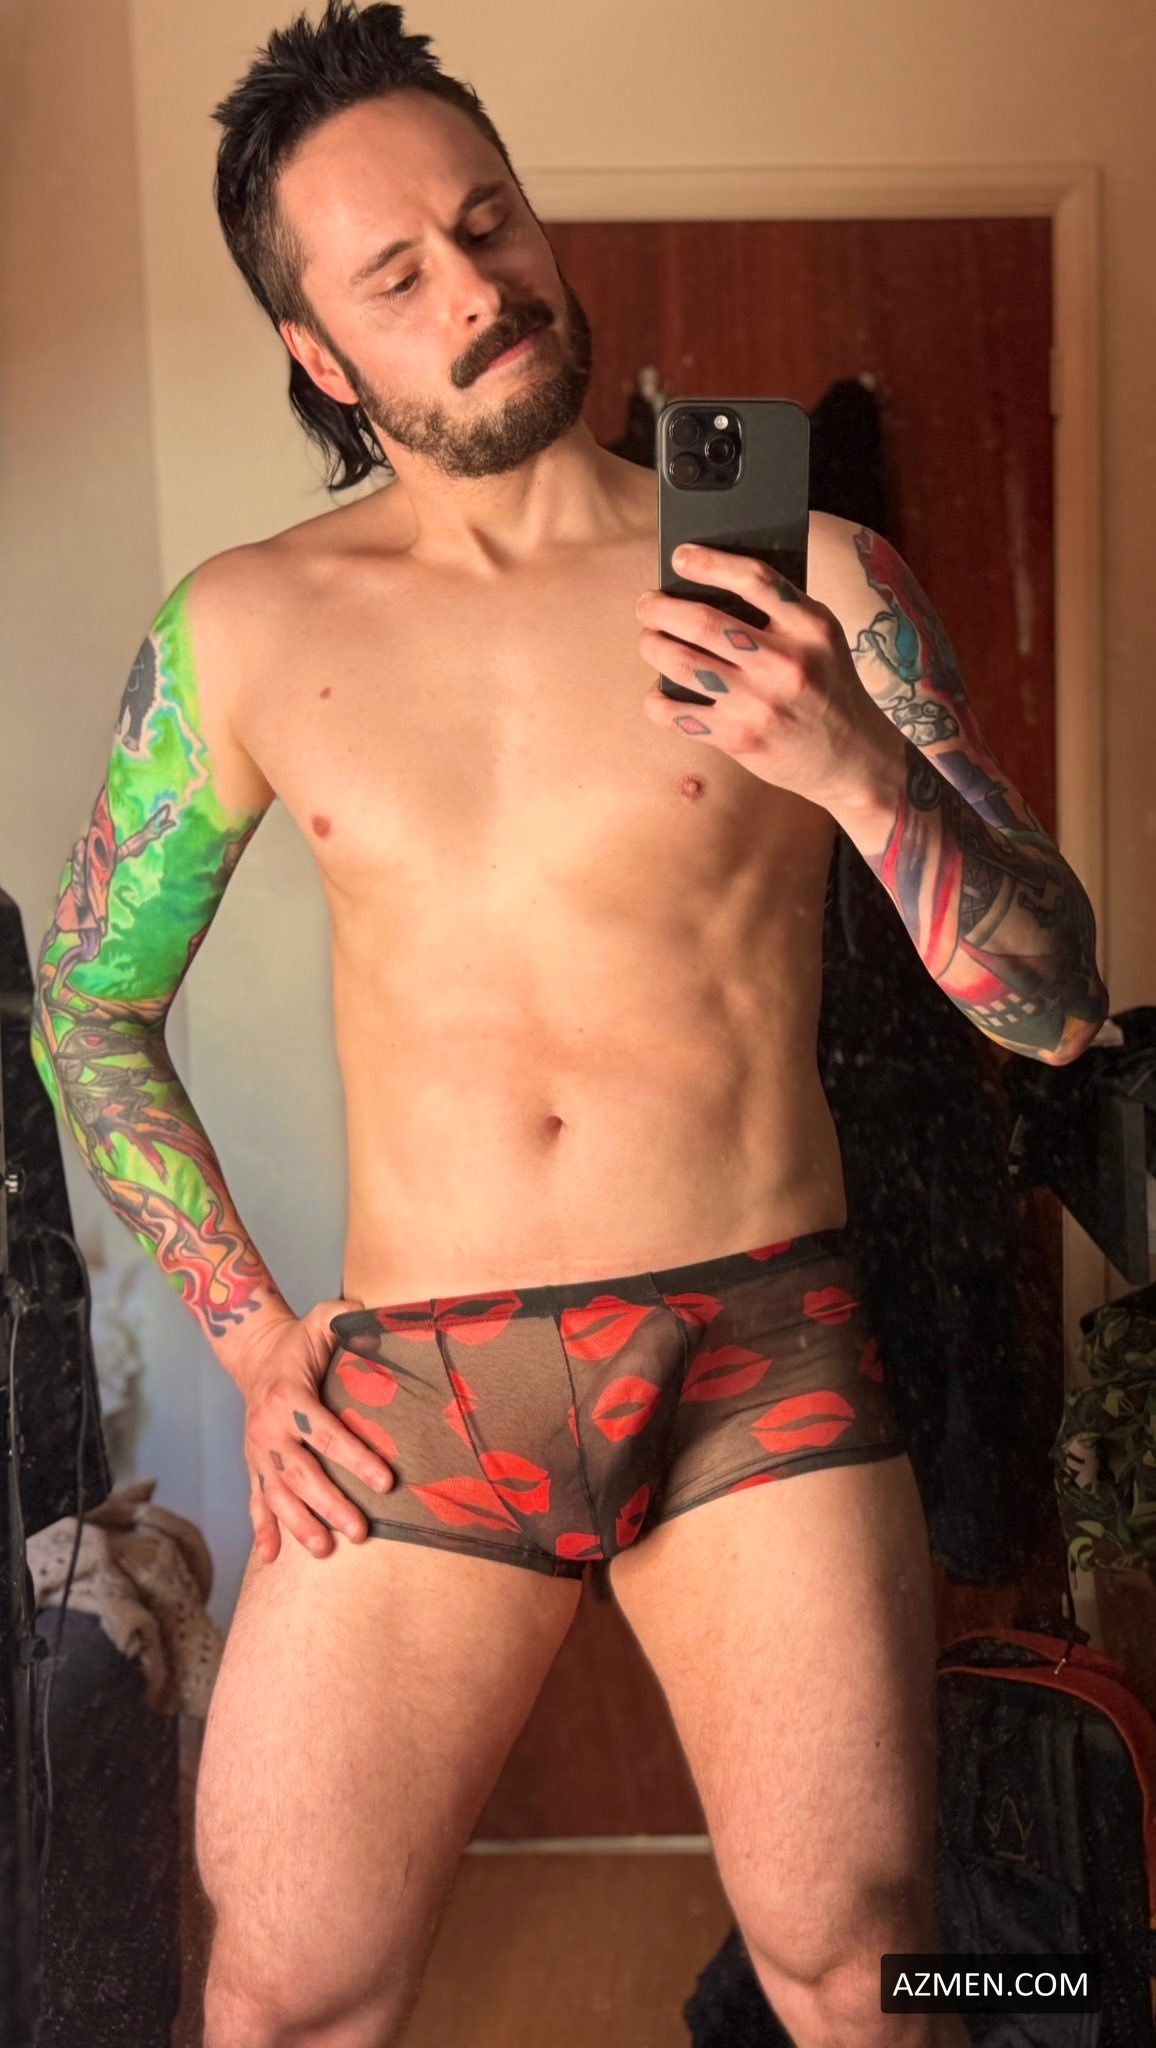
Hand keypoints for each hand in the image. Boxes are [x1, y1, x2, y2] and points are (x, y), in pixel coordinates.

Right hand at [238, 1299, 394, 1562]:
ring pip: (276, 1494)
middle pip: (300, 1474)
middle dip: (330, 1504)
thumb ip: (349, 1317)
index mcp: (289, 1395)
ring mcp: (256, 1449)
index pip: (326, 1432)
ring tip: (324, 1549)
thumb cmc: (300, 1339)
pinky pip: (254, 1498)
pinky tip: (270, 1557)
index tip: (385, 1481)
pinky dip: (261, 1528)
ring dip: (298, 1524)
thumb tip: (381, 1326)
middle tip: (360, 1531)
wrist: (254, 1352)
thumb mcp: (323, 1319)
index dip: (356, 1458)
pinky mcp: (252, 1462)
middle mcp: (267, 1427)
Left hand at [635, 542, 901, 812]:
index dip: (709, 562)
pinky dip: (657, 699)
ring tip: (650, 640)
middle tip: (646, 605)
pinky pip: (676, 713)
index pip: (753, 579)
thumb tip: (708, 584)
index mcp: (810, 627)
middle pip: (703, 621)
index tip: (679, 556)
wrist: (852, 757)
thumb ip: (780, 611)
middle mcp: (785, 663)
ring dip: (652, 646)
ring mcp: (759, 703)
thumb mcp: (821, 639)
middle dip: (660, 609)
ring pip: (681, 663)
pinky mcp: (738, 738)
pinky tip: (660, 690)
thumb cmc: (827, 688)